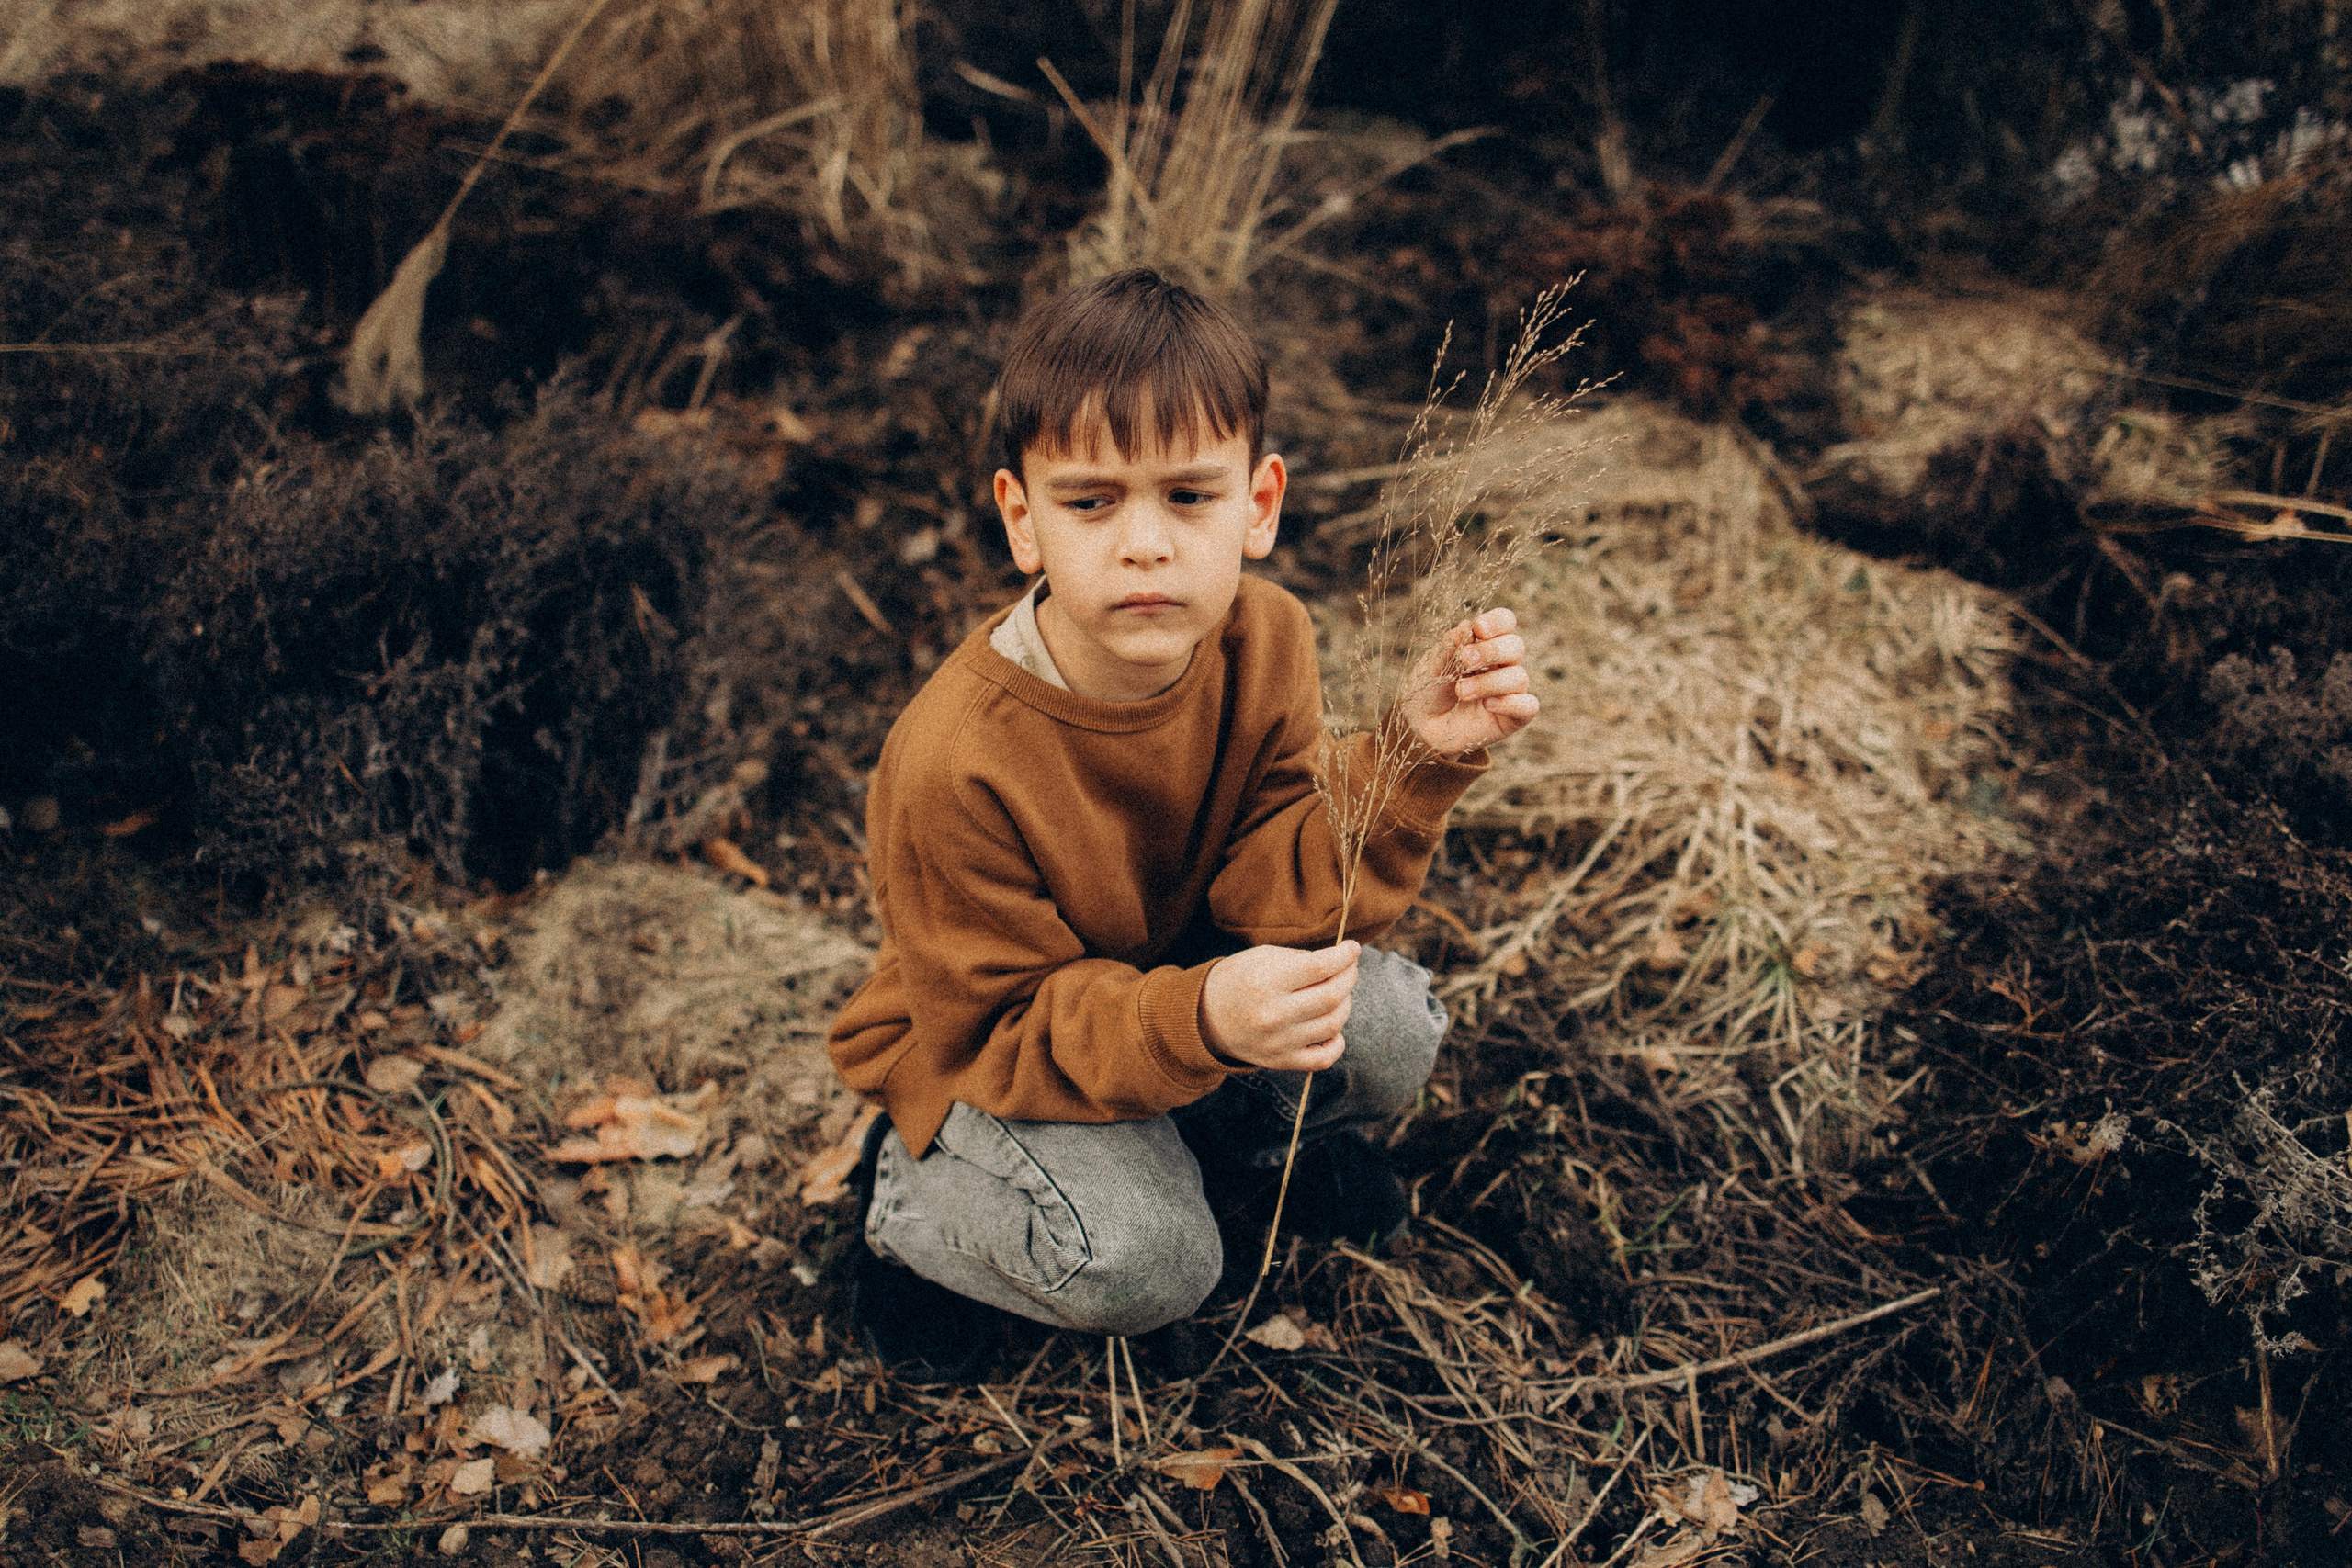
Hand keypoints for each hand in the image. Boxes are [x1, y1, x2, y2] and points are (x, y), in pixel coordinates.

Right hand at [1200, 941, 1359, 1071]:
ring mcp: (1279, 1042)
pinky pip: (1324, 1058)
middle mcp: (1273, 1015)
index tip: (1353, 948)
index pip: (1320, 967)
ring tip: (1339, 993)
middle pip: (1332, 996)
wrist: (1206, 1017)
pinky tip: (1332, 1027)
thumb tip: (1341, 961)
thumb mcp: (1263, 957)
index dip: (1345, 956)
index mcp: (1266, 982)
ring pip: (1333, 1024)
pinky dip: (1337, 1042)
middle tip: (1349, 968)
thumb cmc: (1239, 979)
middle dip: (1349, 977)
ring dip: (1345, 1004)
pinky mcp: (1282, 1061)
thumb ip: (1302, 959)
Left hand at [1401, 607, 1539, 757]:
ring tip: (1461, 692)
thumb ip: (1450, 646)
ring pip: (1518, 676)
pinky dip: (1510, 703)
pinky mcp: (1513, 717)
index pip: (1505, 622)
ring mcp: (1510, 691)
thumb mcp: (1432, 665)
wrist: (1422, 728)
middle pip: (1515, 646)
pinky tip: (1487, 705)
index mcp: (1485, 644)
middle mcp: (1503, 665)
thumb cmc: (1428, 691)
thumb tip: (1467, 625)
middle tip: (1465, 661)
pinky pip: (1528, 706)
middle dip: (1491, 651)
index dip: (1498, 621)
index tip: (1478, 628)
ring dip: (1489, 682)